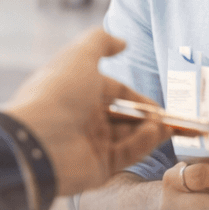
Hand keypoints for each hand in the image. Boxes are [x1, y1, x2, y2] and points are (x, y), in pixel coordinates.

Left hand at [3, 28, 171, 194]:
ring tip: (166, 125)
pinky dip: (142, 143)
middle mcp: (83, 118)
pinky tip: (155, 133)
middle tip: (169, 117)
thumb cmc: (58, 93)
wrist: (39, 140)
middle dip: (148, 117)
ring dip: (149, 130)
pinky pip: (126, 154)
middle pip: (123, 117)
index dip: (136, 97)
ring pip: (128, 136)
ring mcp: (90, 145)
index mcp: (77, 92)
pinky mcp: (98, 168)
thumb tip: (122, 42)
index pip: (114, 93)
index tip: (158, 103)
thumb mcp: (80, 56)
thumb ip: (101, 41)